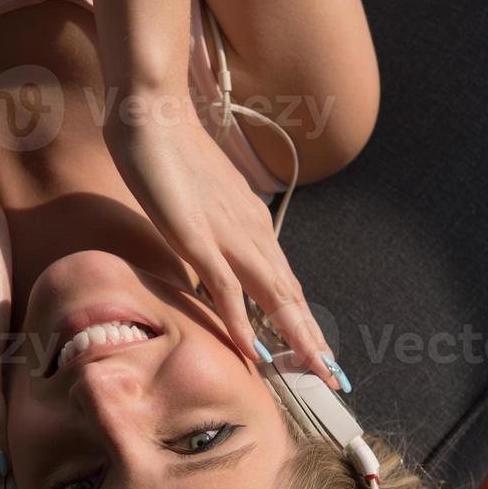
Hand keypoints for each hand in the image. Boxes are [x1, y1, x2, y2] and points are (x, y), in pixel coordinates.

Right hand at [104, 104, 341, 388]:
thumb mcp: (201, 203)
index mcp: (253, 227)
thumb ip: (213, 233)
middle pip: (291, 297)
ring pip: (273, 296)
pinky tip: (253, 350)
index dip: (304, 321)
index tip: (318, 351)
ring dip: (296, 336)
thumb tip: (214, 263)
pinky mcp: (198, 237)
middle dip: (313, 339)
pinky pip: (226, 288)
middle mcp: (252, 234)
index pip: (286, 284)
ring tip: (316, 369)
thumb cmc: (172, 154)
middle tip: (335, 376)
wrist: (152, 112)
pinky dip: (243, 323)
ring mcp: (228, 236)